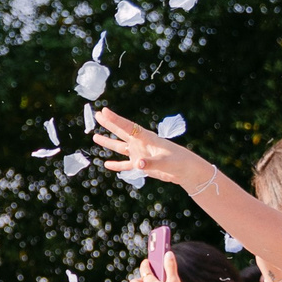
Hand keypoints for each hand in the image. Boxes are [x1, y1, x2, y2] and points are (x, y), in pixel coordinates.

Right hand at [93, 106, 211, 188]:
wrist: (186, 171)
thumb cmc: (179, 162)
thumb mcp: (165, 162)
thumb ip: (151, 162)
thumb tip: (137, 163)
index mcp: (147, 138)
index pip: (128, 126)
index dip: (115, 119)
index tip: (104, 111)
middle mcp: (141, 143)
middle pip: (121, 132)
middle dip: (109, 124)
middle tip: (96, 115)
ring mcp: (140, 153)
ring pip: (120, 147)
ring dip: (108, 143)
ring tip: (95, 137)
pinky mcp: (141, 165)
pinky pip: (125, 164)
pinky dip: (116, 165)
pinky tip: (106, 164)